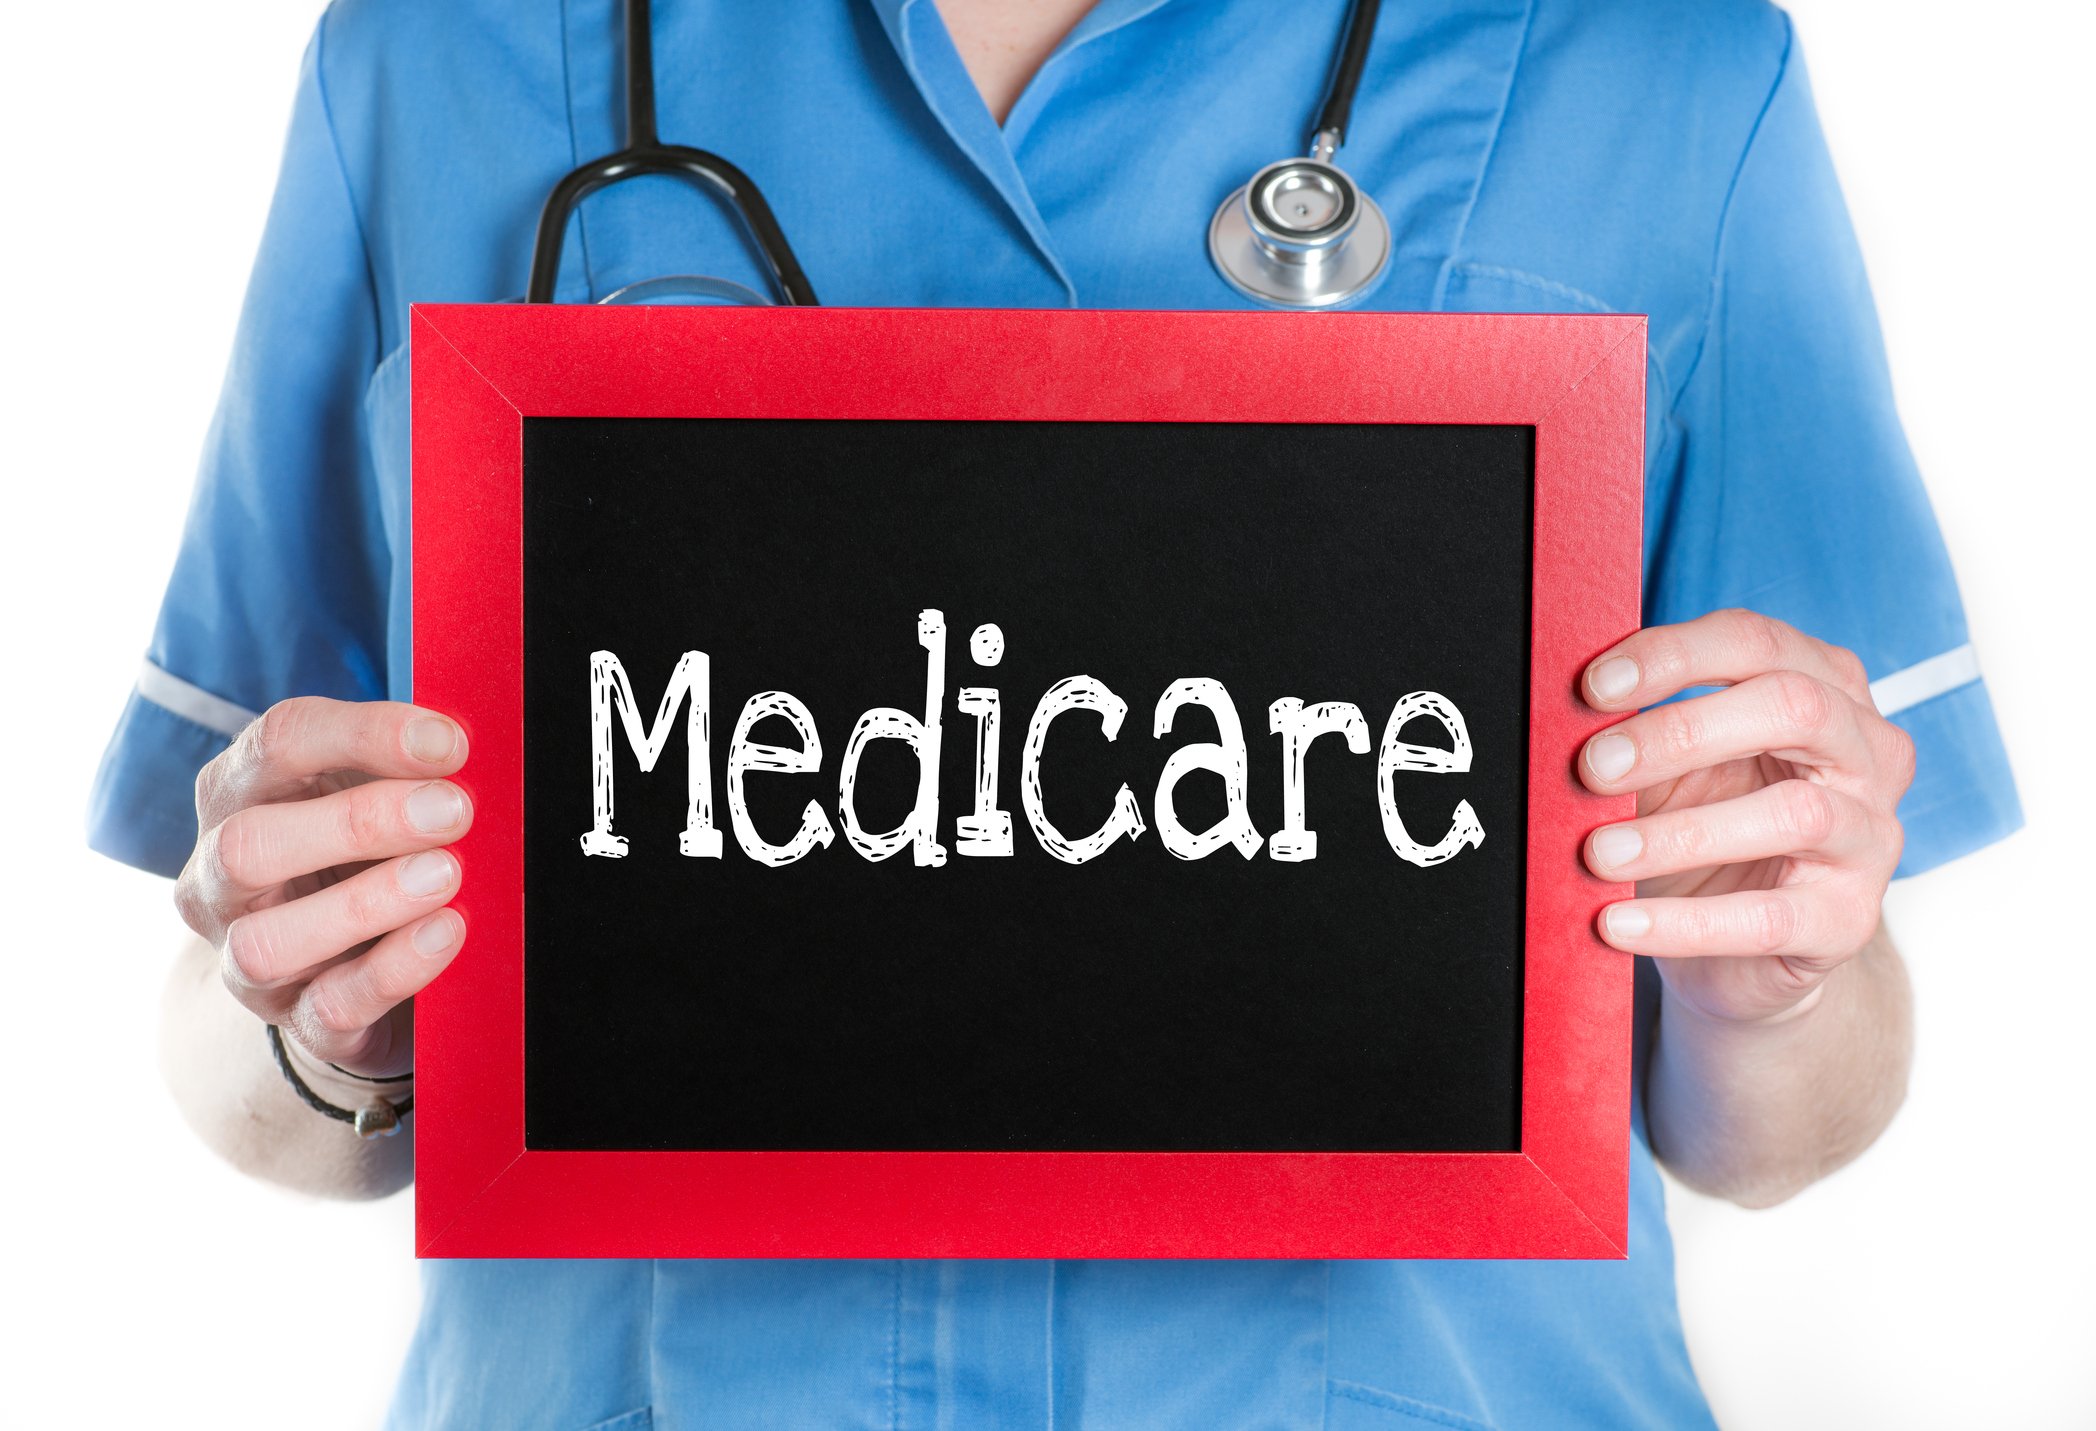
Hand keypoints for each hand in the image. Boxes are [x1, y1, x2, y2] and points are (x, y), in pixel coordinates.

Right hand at [175, 698, 472, 1077]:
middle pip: (247, 844)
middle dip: (358, 822)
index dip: (363, 734)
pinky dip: (392, 970)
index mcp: (239, 794)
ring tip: (446, 875)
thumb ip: (405, 766)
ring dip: (365, 903)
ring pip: (267, 942)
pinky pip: (328, 1008)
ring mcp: (244, 959)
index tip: (449, 743)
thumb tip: (462, 745)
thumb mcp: (373, 793)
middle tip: (453, 811)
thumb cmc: (362, 853)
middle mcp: (219, 878)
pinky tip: (445, 932)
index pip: (277, 742)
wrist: (347, 968)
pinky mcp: (295, 1022)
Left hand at [1577, 610, 1914, 1023]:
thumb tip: (1561, 716)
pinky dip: (1685, 923)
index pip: (1756, 642)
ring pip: (1794, 814)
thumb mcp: (1671, 768)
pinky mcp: (1849, 917)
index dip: (1672, 656)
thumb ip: (1635, 734)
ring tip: (1599, 854)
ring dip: (1680, 834)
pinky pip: (1769, 918)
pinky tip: (1620, 924)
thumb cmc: (1706, 828)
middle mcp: (1865, 752)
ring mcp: (1871, 835)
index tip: (1593, 688)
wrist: (1741, 947)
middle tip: (1593, 768)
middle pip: (1792, 707)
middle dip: (1681, 732)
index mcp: (1823, 687)